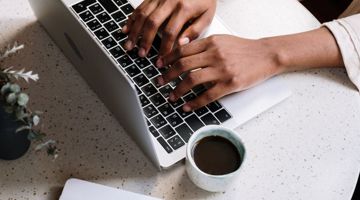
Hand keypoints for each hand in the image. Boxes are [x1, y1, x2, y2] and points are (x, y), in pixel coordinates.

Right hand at [122, 0, 215, 57]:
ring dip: (134, 31)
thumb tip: (181, 44)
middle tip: (141, 54)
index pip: (171, 32)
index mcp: (184, 8)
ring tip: (129, 45)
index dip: (164, 48)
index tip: (162, 59)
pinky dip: (131, 19)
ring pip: (143, 15)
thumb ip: (195, 31)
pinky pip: (140, 7)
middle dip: (145, 41)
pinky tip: (126, 29)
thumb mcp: (207, 15)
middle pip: (152, 23)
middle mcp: (169, 1)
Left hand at [157, 35, 283, 110]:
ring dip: (178, 90)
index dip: (167, 58)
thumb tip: (183, 49)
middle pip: (183, 65)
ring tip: (171, 96)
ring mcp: (222, 70)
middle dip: (167, 75)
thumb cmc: (244, 49)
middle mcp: (215, 54)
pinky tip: (187, 106)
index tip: (159, 65)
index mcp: (211, 42)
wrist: (266, 55)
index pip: (182, 50)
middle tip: (159, 82)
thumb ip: (204, 45)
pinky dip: (194, 102)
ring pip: (192, 80)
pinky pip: (207, 95)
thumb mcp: (222, 40)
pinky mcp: (230, 84)